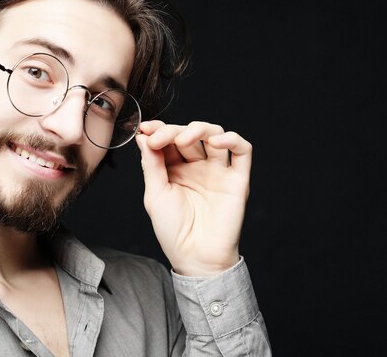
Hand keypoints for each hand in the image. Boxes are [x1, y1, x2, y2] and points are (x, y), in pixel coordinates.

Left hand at [135, 120, 252, 276]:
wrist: (196, 257)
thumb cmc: (173, 231)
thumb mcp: (155, 195)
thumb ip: (151, 165)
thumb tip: (143, 137)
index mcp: (175, 169)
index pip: (169, 139)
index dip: (159, 130)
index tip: (145, 129)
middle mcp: (197, 166)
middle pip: (190, 134)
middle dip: (173, 131)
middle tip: (159, 138)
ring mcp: (218, 171)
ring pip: (215, 134)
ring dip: (199, 130)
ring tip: (184, 140)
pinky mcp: (238, 179)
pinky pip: (242, 151)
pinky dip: (232, 140)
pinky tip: (216, 141)